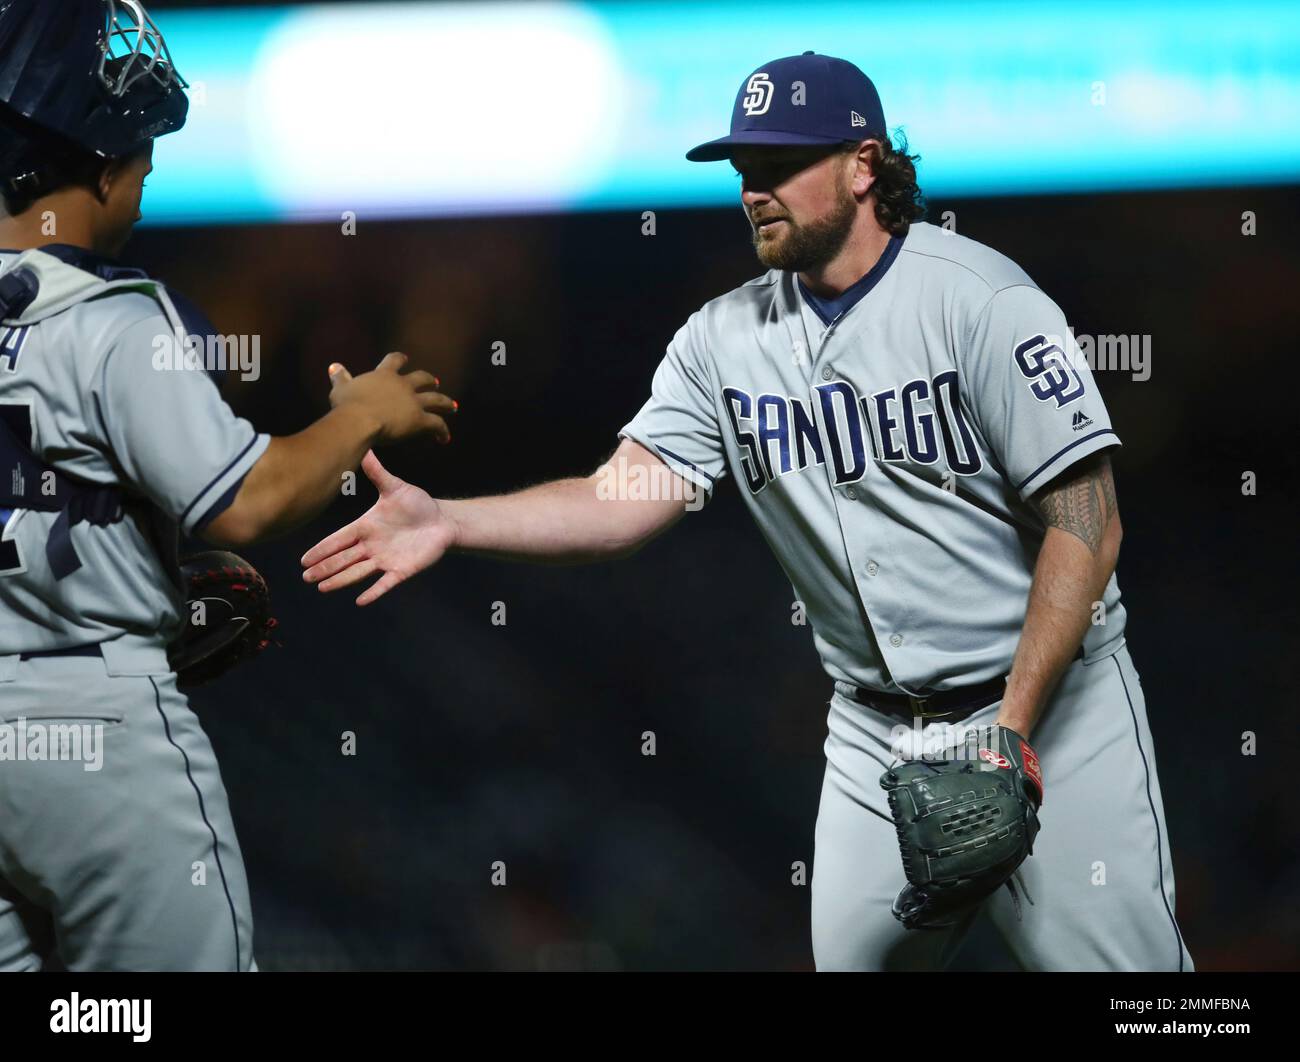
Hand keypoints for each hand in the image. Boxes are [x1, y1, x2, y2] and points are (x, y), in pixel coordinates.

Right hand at [301, 450, 453, 604]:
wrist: (441, 521)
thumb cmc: (417, 504)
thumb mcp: (395, 487)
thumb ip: (378, 472)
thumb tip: (363, 447)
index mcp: (366, 527)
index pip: (338, 539)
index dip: (322, 549)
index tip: (303, 559)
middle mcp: (371, 546)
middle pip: (343, 559)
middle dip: (325, 567)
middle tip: (305, 577)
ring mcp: (385, 559)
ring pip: (358, 572)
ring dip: (341, 580)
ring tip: (322, 587)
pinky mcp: (402, 570)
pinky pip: (385, 583)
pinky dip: (374, 592)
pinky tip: (360, 600)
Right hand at [327, 353, 454, 443]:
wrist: (359, 420)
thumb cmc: (347, 405)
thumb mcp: (341, 388)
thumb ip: (341, 377)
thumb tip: (334, 366)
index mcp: (384, 375)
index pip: (395, 361)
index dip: (400, 359)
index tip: (405, 358)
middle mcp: (403, 385)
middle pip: (422, 378)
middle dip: (430, 380)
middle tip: (436, 383)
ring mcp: (414, 402)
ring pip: (437, 399)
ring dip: (446, 403)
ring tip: (453, 407)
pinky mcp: (420, 419)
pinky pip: (437, 425)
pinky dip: (442, 431)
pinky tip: (444, 438)